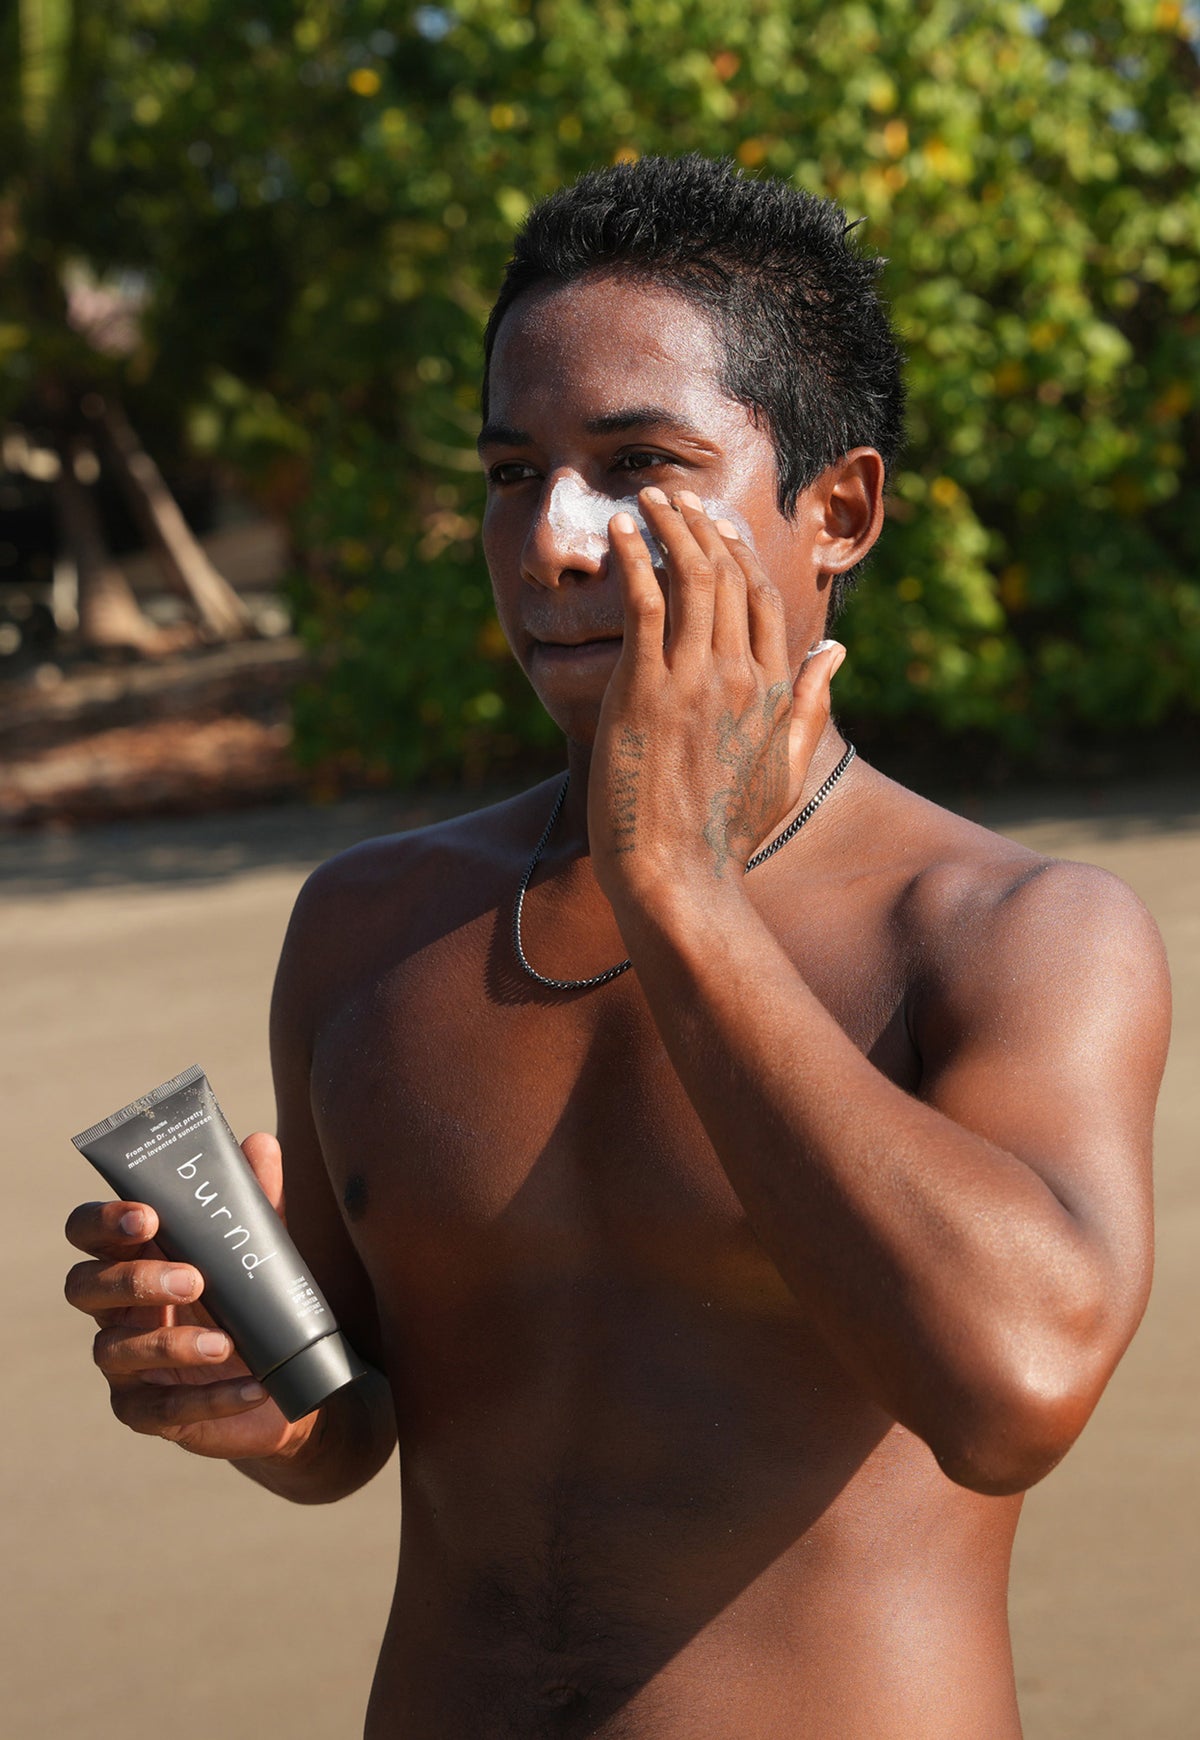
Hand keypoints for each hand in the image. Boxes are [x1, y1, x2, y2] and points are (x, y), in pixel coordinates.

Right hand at [64, 1132, 314, 1461]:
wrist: (287, 1381)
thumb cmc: (253, 1300)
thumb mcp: (257, 1249)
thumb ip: (254, 1201)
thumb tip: (259, 1142)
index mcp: (132, 1258)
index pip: (90, 1233)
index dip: (104, 1221)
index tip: (147, 1215)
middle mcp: (115, 1310)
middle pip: (84, 1287)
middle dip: (132, 1279)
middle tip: (194, 1278)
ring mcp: (124, 1365)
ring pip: (113, 1351)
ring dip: (169, 1344)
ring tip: (225, 1342)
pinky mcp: (147, 1413)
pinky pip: (160, 1411)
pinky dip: (208, 1400)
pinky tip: (252, 1388)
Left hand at [588, 486, 844, 897]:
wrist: (676, 873)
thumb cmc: (726, 833)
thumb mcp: (786, 768)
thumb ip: (812, 703)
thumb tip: (836, 648)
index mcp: (775, 690)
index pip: (763, 599)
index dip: (740, 555)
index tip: (718, 527)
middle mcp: (740, 675)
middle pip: (727, 576)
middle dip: (701, 526)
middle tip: (675, 498)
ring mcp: (693, 680)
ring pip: (689, 579)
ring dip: (668, 528)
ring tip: (647, 499)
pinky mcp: (644, 689)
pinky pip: (642, 604)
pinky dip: (634, 559)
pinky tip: (620, 531)